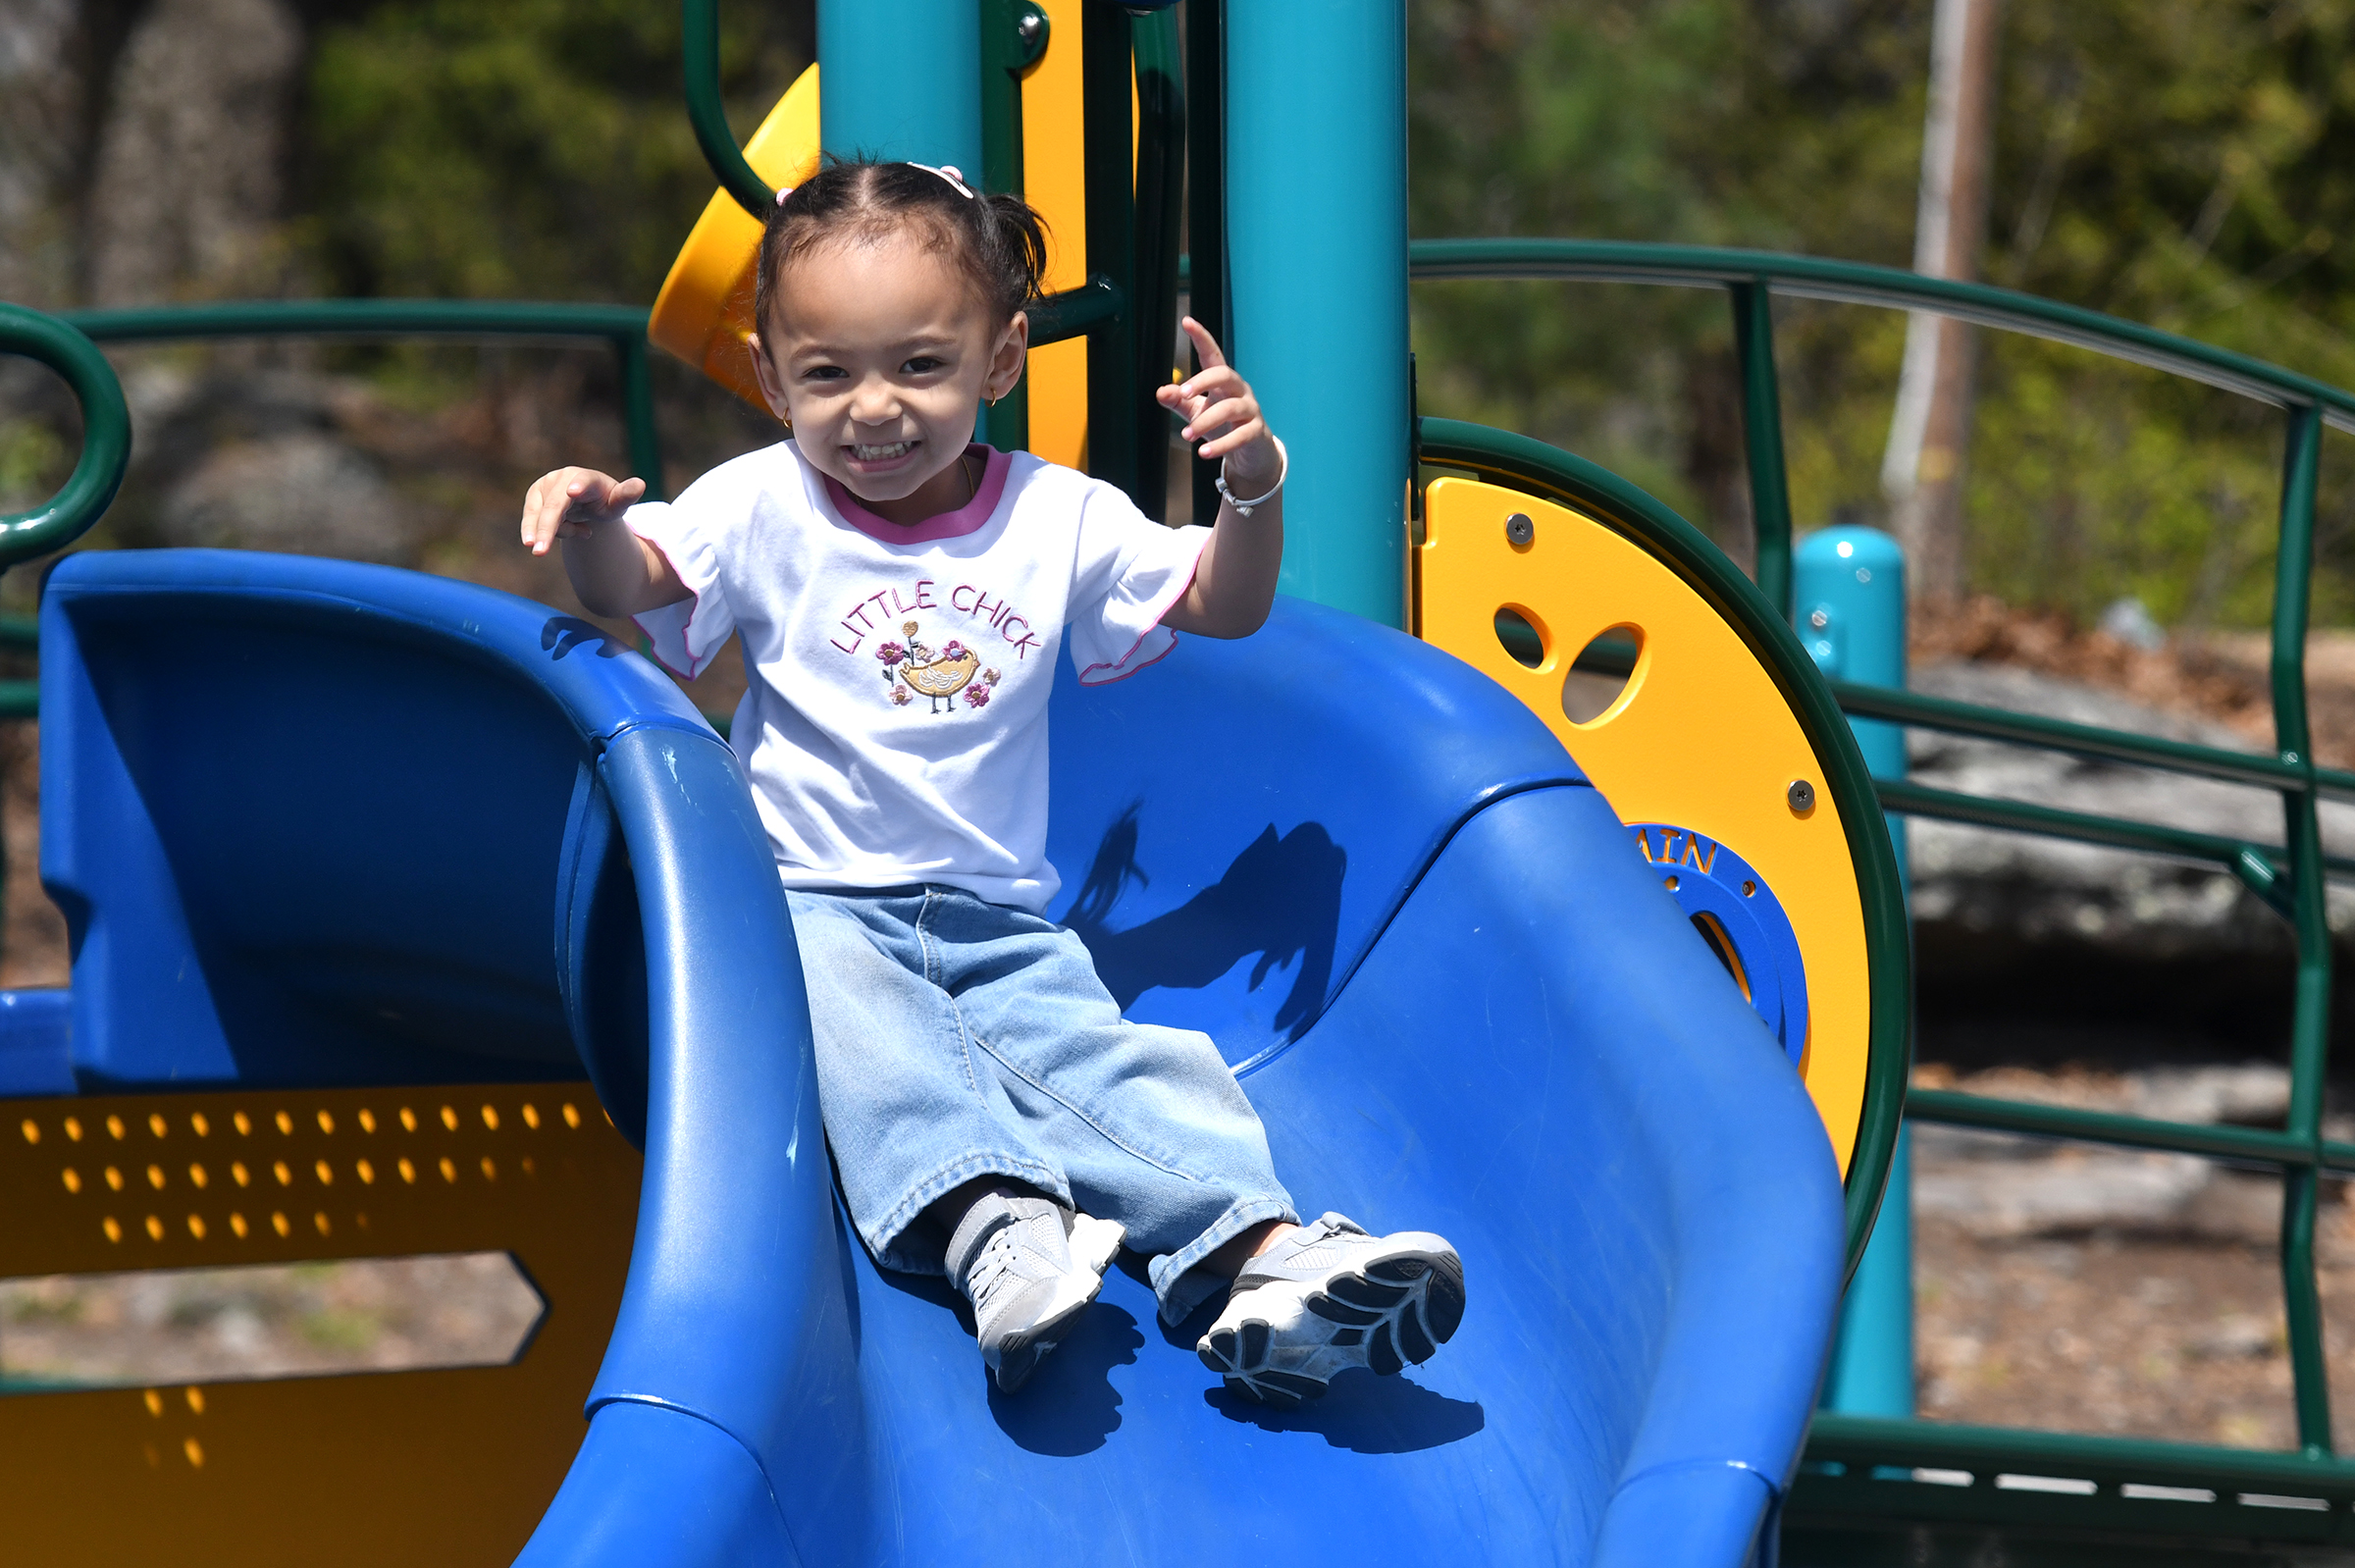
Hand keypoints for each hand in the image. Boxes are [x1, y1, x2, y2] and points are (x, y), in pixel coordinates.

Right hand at [520, 467, 645, 556]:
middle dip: (546, 528)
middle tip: (539, 552)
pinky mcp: (533, 497)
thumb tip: (640, 485)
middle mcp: (563, 478)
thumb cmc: (605, 502)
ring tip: (564, 542)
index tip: (573, 492)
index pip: (584, 482)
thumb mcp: (617, 503)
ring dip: (549, 534)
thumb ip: (626, 496)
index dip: (579, 486)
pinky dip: (547, 533)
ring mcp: (545, 486)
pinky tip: (576, 531)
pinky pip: (532, 520)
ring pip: (541, 516)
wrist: (586, 500)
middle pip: (555, 506)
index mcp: (588, 478)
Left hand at [1156, 318, 1279, 493]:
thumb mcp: (1196, 412)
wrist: (1250, 453)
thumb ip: (1179, 401)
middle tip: (1182, 393)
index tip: (1187, 322)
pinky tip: (1204, 452)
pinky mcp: (1256, 432)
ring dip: (1205, 421)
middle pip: (1225, 374)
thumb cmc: (1222, 426)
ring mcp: (1250, 410)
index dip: (1201, 338)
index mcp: (1223, 381)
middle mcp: (1239, 390)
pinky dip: (1221, 444)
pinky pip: (1241, 435)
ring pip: (1230, 408)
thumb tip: (1160, 391)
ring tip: (1186, 435)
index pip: (1212, 355)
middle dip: (1203, 381)